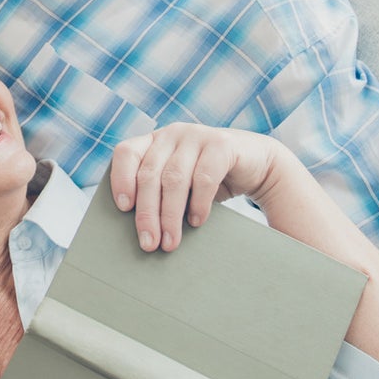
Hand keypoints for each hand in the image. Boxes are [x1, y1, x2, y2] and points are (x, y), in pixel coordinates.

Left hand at [110, 123, 280, 251]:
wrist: (257, 165)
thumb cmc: (209, 181)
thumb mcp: (180, 185)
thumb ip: (159, 195)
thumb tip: (140, 232)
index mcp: (154, 141)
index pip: (126, 153)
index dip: (120, 179)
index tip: (123, 208)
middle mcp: (171, 134)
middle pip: (149, 174)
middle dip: (147, 213)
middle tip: (149, 244)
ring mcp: (196, 135)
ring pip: (174, 178)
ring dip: (170, 215)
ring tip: (170, 242)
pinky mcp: (222, 144)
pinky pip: (204, 177)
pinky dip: (198, 204)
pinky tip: (197, 222)